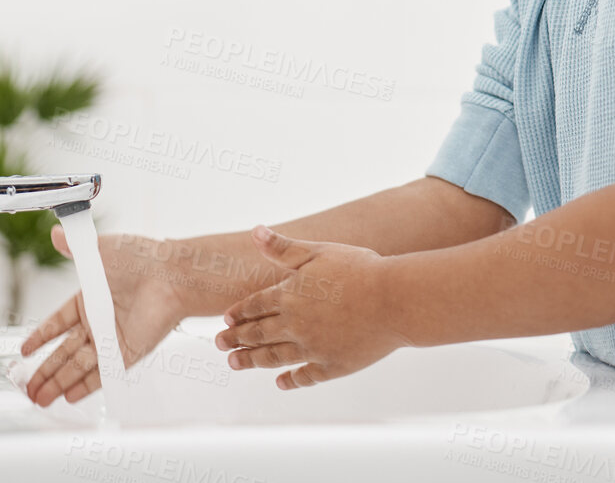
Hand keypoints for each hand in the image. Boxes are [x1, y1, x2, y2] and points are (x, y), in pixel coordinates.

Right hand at [18, 228, 187, 406]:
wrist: (170, 275)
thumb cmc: (141, 258)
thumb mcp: (100, 250)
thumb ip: (74, 248)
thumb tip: (56, 233)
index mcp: (90, 299)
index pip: (58, 323)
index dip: (40, 337)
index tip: (25, 350)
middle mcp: (99, 322)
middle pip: (64, 352)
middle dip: (45, 370)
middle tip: (28, 386)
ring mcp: (112, 339)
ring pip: (77, 366)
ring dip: (58, 382)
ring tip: (39, 398)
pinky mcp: (127, 353)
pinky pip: (102, 373)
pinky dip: (85, 386)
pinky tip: (69, 396)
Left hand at [214, 225, 411, 389]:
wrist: (394, 300)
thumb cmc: (360, 270)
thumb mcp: (319, 251)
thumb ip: (284, 248)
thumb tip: (256, 232)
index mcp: (289, 295)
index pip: (255, 306)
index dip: (240, 312)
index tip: (226, 319)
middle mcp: (294, 325)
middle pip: (258, 334)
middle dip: (236, 339)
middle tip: (220, 344)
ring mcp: (312, 348)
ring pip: (274, 357)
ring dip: (252, 361)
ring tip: (235, 364)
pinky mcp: (332, 365)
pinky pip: (305, 376)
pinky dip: (290, 380)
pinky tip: (280, 382)